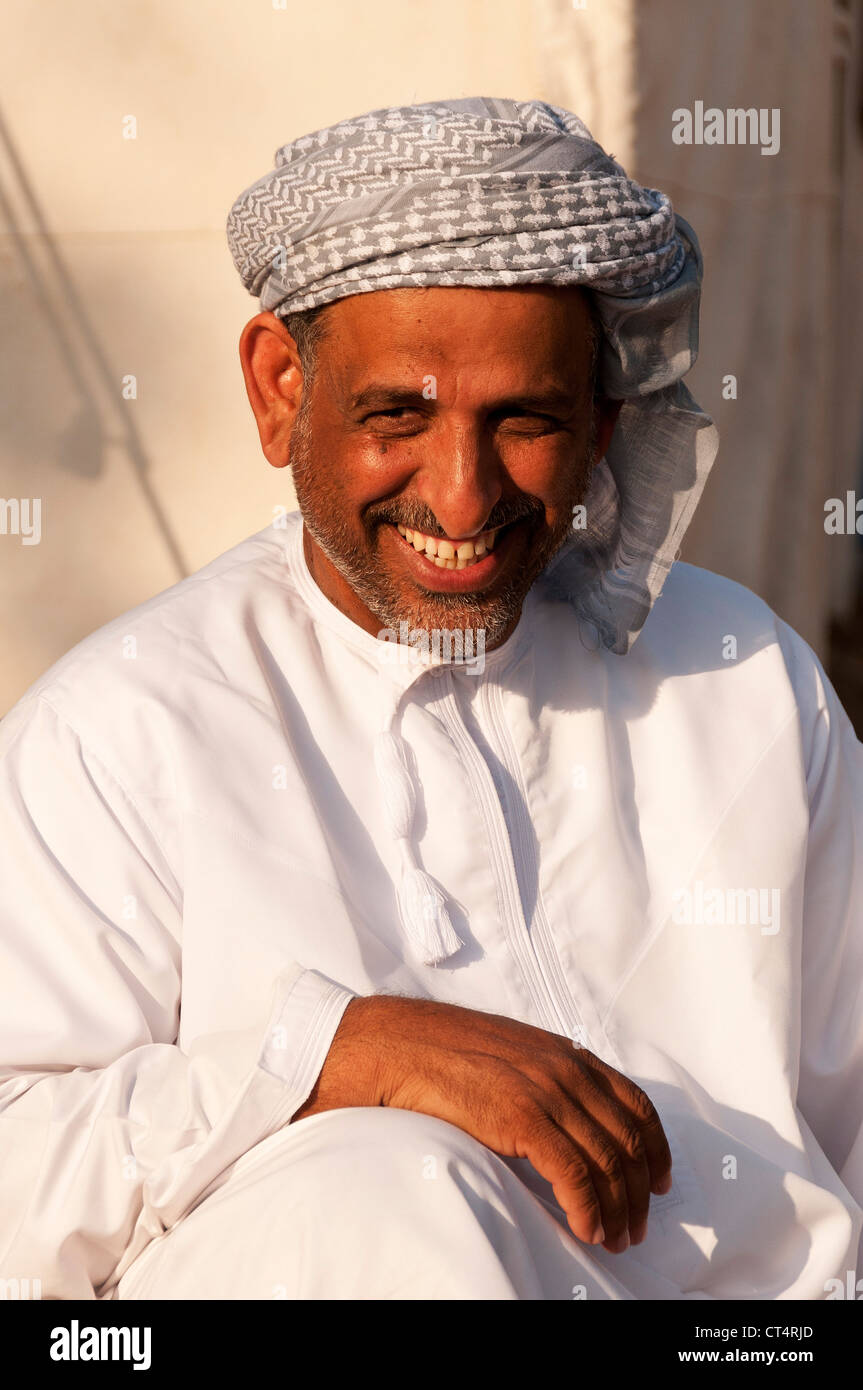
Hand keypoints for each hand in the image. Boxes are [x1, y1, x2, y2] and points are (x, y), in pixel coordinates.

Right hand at [291, 994, 671, 1253]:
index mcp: (564, 1054)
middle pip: (628, 1139)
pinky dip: (588, 1208)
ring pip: (608, 1161)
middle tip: (636, 1227)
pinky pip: (575, 1174)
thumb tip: (561, 1118)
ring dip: (618, 1208)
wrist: (396, 1045)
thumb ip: (541, 1077)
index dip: (656, 1147)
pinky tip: (586, 1229)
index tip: (660, 1181)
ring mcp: (546, 1091)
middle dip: (640, 1190)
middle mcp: (565, 1069)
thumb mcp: (508, 1055)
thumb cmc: (441, 1053)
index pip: (634, 1102)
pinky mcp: (523, 1117)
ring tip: (614, 1238)